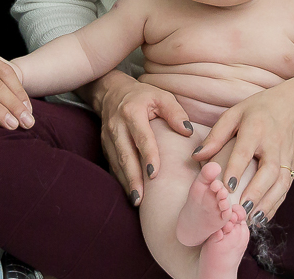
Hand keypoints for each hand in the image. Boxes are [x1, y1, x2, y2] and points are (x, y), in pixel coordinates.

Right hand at [86, 70, 192, 205]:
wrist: (112, 93)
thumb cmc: (143, 96)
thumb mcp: (161, 96)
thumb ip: (175, 112)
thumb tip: (187, 131)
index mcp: (132, 112)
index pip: (142, 137)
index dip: (148, 156)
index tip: (154, 174)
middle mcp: (117, 126)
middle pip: (126, 155)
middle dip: (133, 178)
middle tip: (141, 198)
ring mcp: (108, 138)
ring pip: (118, 163)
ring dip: (126, 182)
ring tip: (136, 200)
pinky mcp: (105, 146)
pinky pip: (113, 165)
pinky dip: (121, 180)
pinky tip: (130, 192)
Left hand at [193, 69, 293, 222]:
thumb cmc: (259, 109)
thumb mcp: (235, 113)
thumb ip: (216, 135)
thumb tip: (197, 156)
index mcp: (256, 128)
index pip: (245, 151)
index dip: (236, 169)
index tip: (226, 187)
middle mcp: (275, 143)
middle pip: (268, 171)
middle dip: (256, 192)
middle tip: (241, 209)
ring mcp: (287, 156)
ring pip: (281, 183)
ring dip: (268, 203)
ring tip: (252, 219)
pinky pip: (287, 187)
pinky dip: (276, 204)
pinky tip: (263, 217)